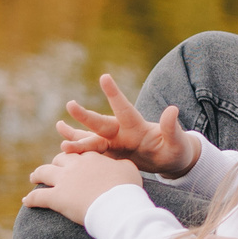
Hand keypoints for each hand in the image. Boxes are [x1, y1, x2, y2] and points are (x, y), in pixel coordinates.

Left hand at [22, 150, 143, 224]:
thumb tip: (119, 165)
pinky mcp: (56, 197)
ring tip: (34, 178)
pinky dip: (31, 198)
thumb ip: (121, 165)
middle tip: (52, 168)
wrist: (116, 204)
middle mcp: (75, 165)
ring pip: (44, 172)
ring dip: (38, 174)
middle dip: (55, 163)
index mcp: (92, 157)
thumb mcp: (129, 170)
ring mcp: (64, 180)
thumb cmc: (126, 188)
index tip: (72, 159)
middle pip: (59, 160)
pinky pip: (38, 196)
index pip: (79, 153)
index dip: (74, 156)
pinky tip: (26, 201)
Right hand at [57, 73, 193, 175]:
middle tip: (70, 104)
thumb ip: (172, 127)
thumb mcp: (178, 142)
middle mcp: (122, 131)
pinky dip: (78, 149)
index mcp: (137, 126)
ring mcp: (115, 143)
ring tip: (59, 126)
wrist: (169, 162)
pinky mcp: (110, 154)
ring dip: (76, 135)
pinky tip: (62, 146)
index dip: (114, 94)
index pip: (124, 108)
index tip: (104, 77)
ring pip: (92, 138)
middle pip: (102, 123)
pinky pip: (91, 152)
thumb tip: (172, 109)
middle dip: (86, 116)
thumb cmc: (176, 149)